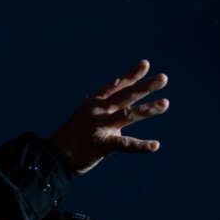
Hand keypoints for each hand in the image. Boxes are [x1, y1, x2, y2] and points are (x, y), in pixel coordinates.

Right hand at [48, 59, 167, 174]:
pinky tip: (155, 145)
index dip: (131, 75)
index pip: (116, 85)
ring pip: (127, 115)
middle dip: (145, 87)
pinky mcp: (101, 144)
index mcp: (94, 103)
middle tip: (163, 78)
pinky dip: (141, 146)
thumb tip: (129, 114)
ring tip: (165, 104)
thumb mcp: (88, 117)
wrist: (54, 156)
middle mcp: (97, 111)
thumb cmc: (73, 137)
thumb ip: (110, 113)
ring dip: (147, 109)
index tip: (146, 64)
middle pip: (125, 96)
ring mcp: (99, 126)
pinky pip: (125, 145)